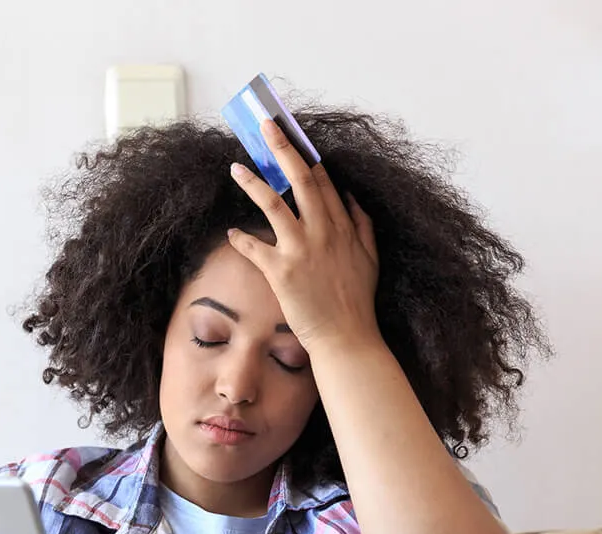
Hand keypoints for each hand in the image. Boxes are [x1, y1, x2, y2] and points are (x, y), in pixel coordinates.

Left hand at [227, 118, 381, 354]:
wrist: (346, 337)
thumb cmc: (356, 301)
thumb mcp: (371, 257)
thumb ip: (362, 223)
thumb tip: (351, 197)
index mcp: (343, 226)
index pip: (324, 182)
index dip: (306, 156)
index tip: (292, 137)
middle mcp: (323, 232)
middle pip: (301, 179)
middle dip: (282, 149)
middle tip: (266, 127)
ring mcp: (301, 250)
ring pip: (274, 204)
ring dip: (253, 183)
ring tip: (235, 167)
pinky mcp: (281, 272)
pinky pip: (254, 248)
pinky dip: (240, 239)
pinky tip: (230, 232)